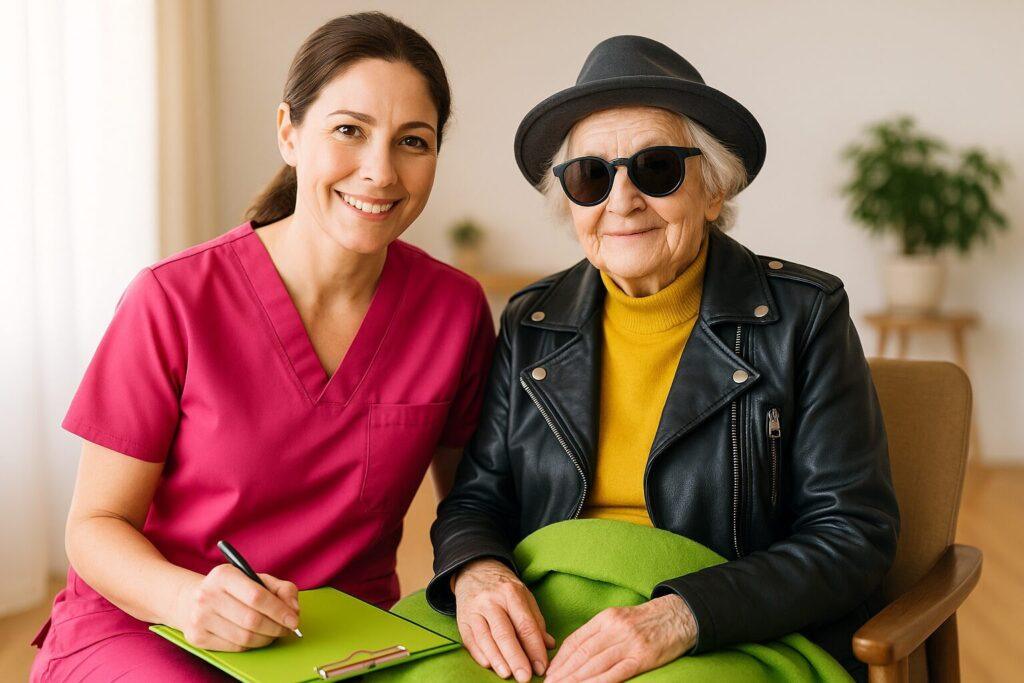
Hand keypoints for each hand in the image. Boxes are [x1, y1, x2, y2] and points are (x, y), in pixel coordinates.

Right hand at [174, 564, 300, 651]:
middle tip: (287, 628)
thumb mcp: (255, 579)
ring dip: (267, 638)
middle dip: (276, 627)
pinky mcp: (198, 637)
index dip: (279, 610)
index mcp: (223, 575)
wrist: (190, 599)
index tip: (294, 619)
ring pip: (245, 637)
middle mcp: (207, 595)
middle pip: (252, 620)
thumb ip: (281, 588)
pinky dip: (252, 645)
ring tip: (274, 633)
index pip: (257, 596)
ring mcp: (200, 618)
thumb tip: (294, 608)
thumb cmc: (231, 588)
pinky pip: (235, 647)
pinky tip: (257, 637)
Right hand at [452, 558, 555, 681]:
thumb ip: (536, 621)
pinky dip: (479, 654)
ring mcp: (474, 610)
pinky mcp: (462, 619)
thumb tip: (549, 646)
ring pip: (485, 638)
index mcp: (511, 594)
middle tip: (525, 677)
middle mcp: (491, 601)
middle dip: (516, 657)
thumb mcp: (524, 596)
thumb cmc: (504, 588)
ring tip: (507, 674)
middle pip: (504, 633)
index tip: (541, 667)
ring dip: (497, 659)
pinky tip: (489, 665)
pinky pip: (469, 640)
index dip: (534, 648)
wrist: (475, 570)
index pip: (525, 625)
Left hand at [544, 595, 695, 682]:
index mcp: (606, 618)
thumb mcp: (620, 618)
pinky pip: (616, 672)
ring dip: (575, 679)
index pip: (576, 639)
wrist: (679, 616)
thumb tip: (576, 651)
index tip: (549, 671)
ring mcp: (628, 643)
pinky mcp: (642, 657)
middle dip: (563, 671)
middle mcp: (614, 628)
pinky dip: (598, 682)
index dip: (561, 658)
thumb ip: (600, 632)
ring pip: (595, 663)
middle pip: (582, 653)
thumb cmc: (647, 621)